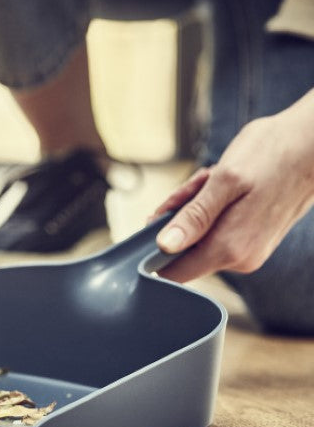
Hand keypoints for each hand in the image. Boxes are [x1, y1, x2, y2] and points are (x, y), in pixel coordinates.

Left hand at [153, 101, 313, 281]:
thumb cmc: (273, 154)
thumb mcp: (224, 180)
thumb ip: (193, 216)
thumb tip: (164, 245)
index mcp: (228, 248)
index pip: (173, 273)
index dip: (153, 251)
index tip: (156, 219)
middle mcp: (239, 259)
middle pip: (184, 250)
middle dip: (181, 217)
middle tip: (199, 185)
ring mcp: (248, 252)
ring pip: (199, 236)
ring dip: (198, 207)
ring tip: (217, 179)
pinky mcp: (253, 241)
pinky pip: (217, 229)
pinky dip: (213, 207)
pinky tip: (226, 184)